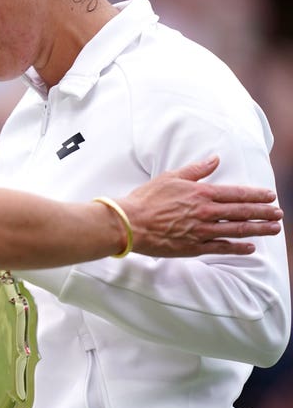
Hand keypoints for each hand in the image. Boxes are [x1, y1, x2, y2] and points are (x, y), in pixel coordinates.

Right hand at [118, 156, 282, 256]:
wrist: (130, 223)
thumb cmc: (147, 198)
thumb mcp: (171, 176)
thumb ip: (196, 170)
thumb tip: (215, 159)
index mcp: (202, 193)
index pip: (237, 194)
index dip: (256, 195)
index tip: (271, 196)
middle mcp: (206, 212)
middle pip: (242, 212)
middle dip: (264, 213)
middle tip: (279, 214)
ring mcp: (202, 231)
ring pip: (237, 230)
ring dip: (258, 229)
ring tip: (274, 229)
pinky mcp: (194, 247)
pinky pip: (222, 248)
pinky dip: (238, 248)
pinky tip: (251, 247)